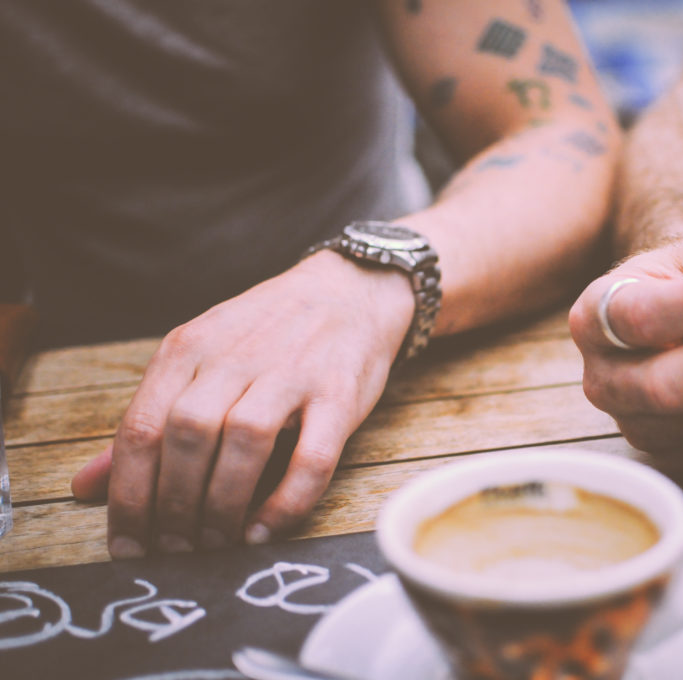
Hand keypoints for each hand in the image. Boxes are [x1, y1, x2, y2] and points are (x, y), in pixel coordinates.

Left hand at [71, 251, 413, 557]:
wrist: (348, 290)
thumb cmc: (266, 334)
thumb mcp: (198, 359)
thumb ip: (147, 421)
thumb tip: (85, 488)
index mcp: (189, 348)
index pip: (141, 427)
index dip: (128, 495)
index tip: (129, 545)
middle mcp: (235, 356)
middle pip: (187, 435)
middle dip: (173, 505)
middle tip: (176, 550)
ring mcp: (291, 373)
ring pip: (245, 442)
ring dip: (224, 503)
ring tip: (215, 542)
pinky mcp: (339, 394)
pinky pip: (313, 456)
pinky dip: (287, 500)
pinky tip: (266, 529)